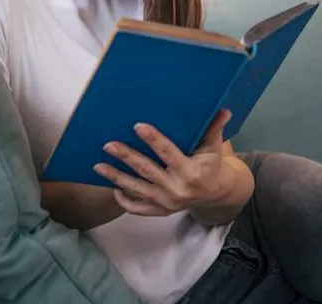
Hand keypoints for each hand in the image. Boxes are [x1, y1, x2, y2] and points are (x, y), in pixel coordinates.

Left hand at [95, 109, 241, 217]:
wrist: (216, 195)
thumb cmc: (211, 166)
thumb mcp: (214, 148)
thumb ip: (214, 129)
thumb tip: (223, 109)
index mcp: (190, 171)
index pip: (168, 153)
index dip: (153, 140)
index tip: (137, 126)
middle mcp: (177, 188)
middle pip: (147, 170)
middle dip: (126, 157)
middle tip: (108, 144)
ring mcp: (167, 202)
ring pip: (137, 189)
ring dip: (116, 177)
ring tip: (98, 165)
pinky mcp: (160, 211)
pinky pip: (138, 209)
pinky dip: (124, 200)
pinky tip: (113, 187)